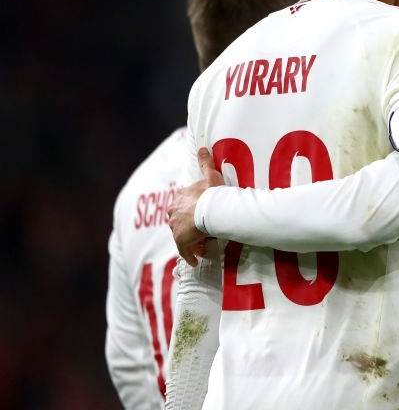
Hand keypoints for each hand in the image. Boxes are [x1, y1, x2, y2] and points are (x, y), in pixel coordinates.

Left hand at [168, 148, 222, 265]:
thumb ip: (205, 162)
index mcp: (181, 197)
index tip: (197, 217)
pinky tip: (195, 261)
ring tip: (201, 246)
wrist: (212, 209)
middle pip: (178, 221)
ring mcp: (176, 227)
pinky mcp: (181, 241)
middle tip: (200, 233)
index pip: (181, 205)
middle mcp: (174, 212)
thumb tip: (202, 147)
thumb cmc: (213, 193)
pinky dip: (190, 256)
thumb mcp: (211, 175)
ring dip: (190, 241)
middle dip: (187, 227)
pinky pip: (185, 251)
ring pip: (181, 236)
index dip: (189, 212)